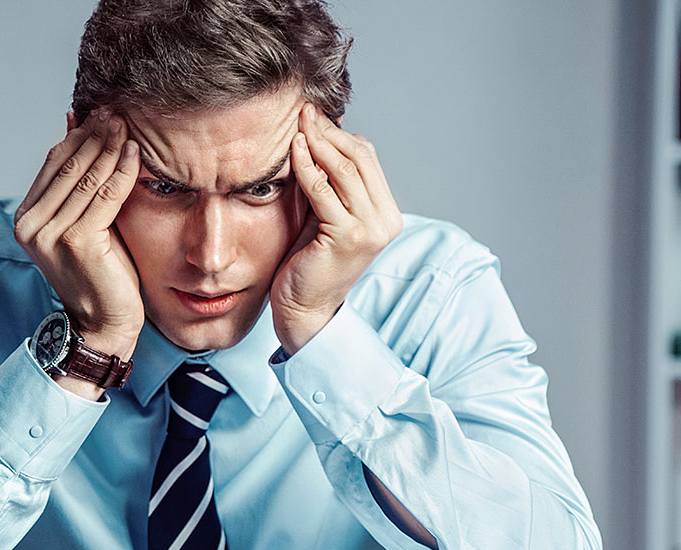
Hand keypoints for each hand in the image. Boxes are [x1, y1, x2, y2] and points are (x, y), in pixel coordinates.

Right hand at [14, 109, 143, 361]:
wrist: (103, 322)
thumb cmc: (100, 271)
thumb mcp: (85, 219)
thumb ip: (78, 180)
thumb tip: (75, 122)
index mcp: (27, 216)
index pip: (55, 162)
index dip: (81, 135)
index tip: (105, 112)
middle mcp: (31, 224)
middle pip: (69, 164)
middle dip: (96, 134)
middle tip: (119, 110)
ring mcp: (51, 233)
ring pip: (87, 176)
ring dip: (110, 147)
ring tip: (129, 124)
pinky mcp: (77, 241)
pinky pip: (105, 196)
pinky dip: (122, 172)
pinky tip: (135, 154)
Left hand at [270, 103, 403, 353]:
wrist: (306, 309)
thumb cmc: (310, 262)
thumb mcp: (326, 215)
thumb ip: (330, 184)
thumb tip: (318, 137)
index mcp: (386, 213)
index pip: (367, 159)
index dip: (340, 135)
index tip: (312, 118)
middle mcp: (386, 220)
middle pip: (360, 158)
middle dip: (329, 131)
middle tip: (304, 111)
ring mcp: (370, 229)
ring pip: (345, 169)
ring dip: (319, 142)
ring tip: (297, 123)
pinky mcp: (347, 236)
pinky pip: (324, 190)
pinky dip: (308, 166)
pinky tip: (294, 150)